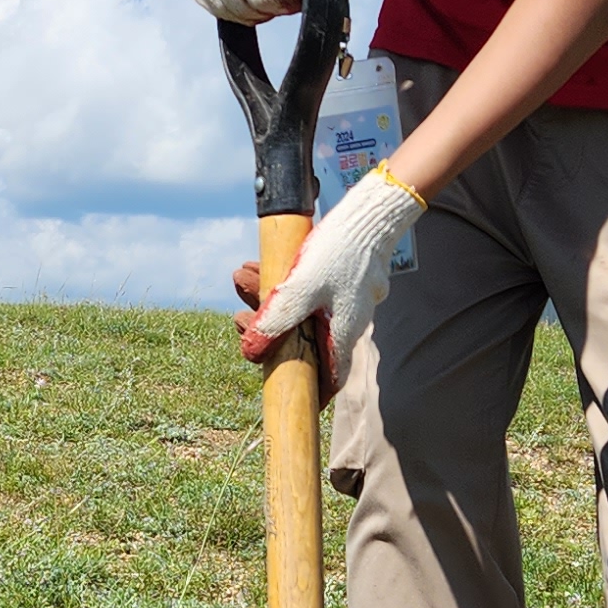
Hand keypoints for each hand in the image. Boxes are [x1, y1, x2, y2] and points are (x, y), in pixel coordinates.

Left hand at [241, 168, 426, 391]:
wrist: (370, 213)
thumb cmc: (338, 253)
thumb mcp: (299, 289)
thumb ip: (275, 323)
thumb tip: (251, 353)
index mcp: (342, 334)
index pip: (328, 379)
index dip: (308, 391)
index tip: (288, 394)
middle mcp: (348, 322)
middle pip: (303, 340)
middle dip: (266, 328)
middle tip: (237, 316)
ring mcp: (347, 300)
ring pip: (301, 310)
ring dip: (268, 299)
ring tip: (241, 274)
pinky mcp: (344, 279)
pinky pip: (308, 289)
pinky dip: (283, 283)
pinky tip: (260, 265)